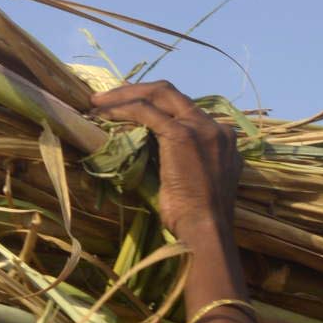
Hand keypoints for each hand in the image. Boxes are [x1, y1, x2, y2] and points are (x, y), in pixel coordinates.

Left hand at [96, 79, 242, 240]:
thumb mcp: (198, 183)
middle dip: (137, 91)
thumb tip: (154, 154)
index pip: (184, 109)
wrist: (206, 230)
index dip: (155, 104)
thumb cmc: (197, 218)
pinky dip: (123, 109)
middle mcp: (214, 127)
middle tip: (109, 99)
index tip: (131, 107)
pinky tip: (104, 114)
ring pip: (158, 95)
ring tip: (100, 103)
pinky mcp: (181, 135)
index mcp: (223, 138)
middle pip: (171, 94)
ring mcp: (200, 128)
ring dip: (126, 95)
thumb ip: (186, 161)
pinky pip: (146, 111)